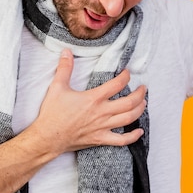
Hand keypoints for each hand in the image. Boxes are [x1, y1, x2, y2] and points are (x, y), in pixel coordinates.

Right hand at [31, 49, 145, 154]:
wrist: (48, 137)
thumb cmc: (53, 113)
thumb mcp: (57, 87)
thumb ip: (64, 68)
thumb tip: (66, 52)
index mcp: (94, 98)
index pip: (117, 84)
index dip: (125, 76)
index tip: (127, 73)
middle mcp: (102, 112)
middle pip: (129, 102)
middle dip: (140, 94)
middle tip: (143, 88)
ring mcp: (103, 127)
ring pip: (129, 119)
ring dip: (139, 110)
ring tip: (143, 103)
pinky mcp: (100, 139)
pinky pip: (121, 140)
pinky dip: (133, 136)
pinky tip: (139, 131)